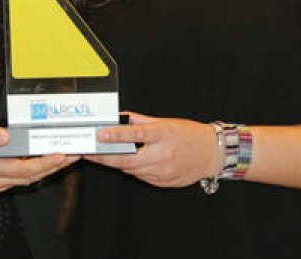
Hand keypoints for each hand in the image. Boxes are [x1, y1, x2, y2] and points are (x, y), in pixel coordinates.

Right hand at [0, 118, 78, 191]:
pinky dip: (42, 168)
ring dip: (51, 168)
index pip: (22, 169)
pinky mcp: (4, 178)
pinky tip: (53, 159)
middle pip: (31, 176)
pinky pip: (27, 176)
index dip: (42, 163)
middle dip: (54, 166)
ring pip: (31, 177)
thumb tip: (4, 136)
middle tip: (73, 154)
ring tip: (69, 156)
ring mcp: (1, 181)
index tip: (59, 155)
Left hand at [85, 113, 217, 188]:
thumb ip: (141, 121)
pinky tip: (130, 162)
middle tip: (89, 153)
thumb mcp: (167, 122)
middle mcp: (163, 154)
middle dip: (104, 157)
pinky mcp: (163, 182)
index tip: (100, 134)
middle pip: (127, 159)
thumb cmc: (190, 135)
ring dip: (116, 163)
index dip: (116, 135)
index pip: (136, 134)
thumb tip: (121, 118)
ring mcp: (163, 171)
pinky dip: (132, 169)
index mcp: (164, 134)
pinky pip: (141, 176)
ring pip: (131, 170)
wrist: (211, 154)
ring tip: (104, 156)